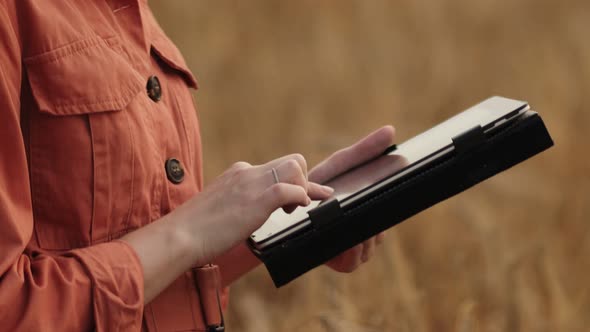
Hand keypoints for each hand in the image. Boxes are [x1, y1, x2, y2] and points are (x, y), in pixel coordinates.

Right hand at [123, 153, 332, 301]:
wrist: (180, 235)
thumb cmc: (194, 230)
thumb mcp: (219, 209)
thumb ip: (235, 204)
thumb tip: (246, 215)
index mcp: (237, 173)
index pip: (273, 167)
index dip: (290, 183)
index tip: (296, 198)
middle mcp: (247, 172)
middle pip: (291, 161)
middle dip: (302, 181)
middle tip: (293, 206)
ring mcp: (253, 183)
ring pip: (296, 167)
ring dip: (302, 188)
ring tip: (290, 210)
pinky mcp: (259, 198)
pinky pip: (293, 189)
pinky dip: (301, 198)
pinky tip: (294, 211)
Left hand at [308, 126, 394, 272]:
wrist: (283, 204)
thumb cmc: (314, 184)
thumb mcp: (341, 164)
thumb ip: (364, 149)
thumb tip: (391, 129)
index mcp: (367, 211)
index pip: (387, 217)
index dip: (388, 215)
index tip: (386, 206)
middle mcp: (362, 232)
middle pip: (380, 236)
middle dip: (376, 229)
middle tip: (369, 218)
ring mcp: (351, 249)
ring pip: (369, 250)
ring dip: (364, 241)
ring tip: (357, 228)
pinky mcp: (336, 261)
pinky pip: (351, 262)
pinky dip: (352, 253)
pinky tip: (347, 241)